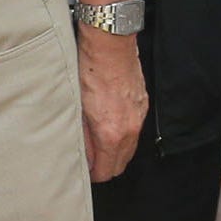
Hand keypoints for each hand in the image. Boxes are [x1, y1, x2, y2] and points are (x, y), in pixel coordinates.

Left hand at [77, 30, 148, 182]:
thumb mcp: (77, 109)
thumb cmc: (88, 72)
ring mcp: (139, 116)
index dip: (94, 175)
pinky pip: (135, 129)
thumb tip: (85, 156)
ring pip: (130, 147)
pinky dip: (124, 134)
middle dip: (107, 167)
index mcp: (111, 134)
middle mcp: (130, 129)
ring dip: (116, 151)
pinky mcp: (143, 103)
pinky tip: (111, 124)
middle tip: (91, 162)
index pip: (106, 171)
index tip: (85, 172)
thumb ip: (83, 137)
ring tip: (98, 144)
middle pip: (121, 164)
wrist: (110, 45)